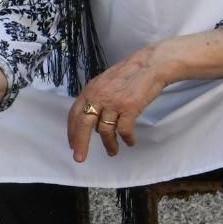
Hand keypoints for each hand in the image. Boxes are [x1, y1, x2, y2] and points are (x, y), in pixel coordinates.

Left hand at [68, 45, 171, 161]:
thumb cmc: (129, 74)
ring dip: (109, 144)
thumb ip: (95, 99)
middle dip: (81, 144)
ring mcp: (114, 102)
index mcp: (90, 90)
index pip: (75, 114)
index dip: (72, 131)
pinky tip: (130, 142)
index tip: (72, 144)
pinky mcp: (130, 108)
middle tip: (79, 158)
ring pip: (105, 130)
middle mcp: (99, 96)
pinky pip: (124, 130)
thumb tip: (91, 121)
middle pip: (84, 125)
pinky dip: (127, 139)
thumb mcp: (104, 82)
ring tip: (113, 151)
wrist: (150, 64)